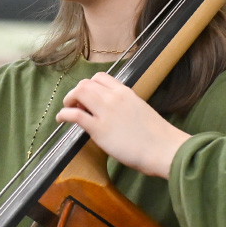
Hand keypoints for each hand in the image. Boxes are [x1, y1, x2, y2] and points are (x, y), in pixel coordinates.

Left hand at [56, 72, 189, 178]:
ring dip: (69, 100)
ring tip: (68, 111)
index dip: (89, 86)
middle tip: (76, 106)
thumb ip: (125, 107)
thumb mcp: (140, 111)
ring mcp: (106, 111)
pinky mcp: (99, 129)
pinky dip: (64, 114)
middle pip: (85, 83)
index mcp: (125, 92)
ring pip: (79, 92)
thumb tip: (114, 114)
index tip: (88, 98)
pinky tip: (61, 120)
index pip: (100, 77)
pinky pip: (74, 115)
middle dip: (76, 92)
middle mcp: (114, 97)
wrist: (164, 149)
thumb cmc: (157, 136)